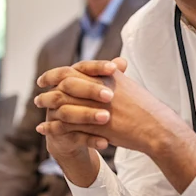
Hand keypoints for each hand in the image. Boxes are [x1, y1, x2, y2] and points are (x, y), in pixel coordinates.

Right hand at [34, 60, 122, 156]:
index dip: (97, 67)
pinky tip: (105, 143)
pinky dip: (89, 140)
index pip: (81, 67)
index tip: (114, 69)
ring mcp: (54, 113)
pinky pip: (72, 136)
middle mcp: (58, 93)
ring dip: (88, 115)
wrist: (73, 136)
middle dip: (90, 90)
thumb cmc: (90, 107)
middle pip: (69, 86)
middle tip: (110, 96)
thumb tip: (122, 61)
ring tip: (106, 118)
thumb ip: (110, 77)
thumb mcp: (100, 91)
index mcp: (70, 78)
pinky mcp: (57, 134)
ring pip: (68, 112)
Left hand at [36, 58, 190, 155]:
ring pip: (63, 104)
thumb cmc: (145, 108)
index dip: (56, 74)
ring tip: (38, 110)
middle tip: (38, 97)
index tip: (45, 79)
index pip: (74, 69)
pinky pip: (67, 125)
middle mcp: (99, 88)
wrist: (156, 127)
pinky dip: (52, 127)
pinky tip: (44, 129)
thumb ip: (115, 76)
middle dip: (48, 90)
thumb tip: (113, 66)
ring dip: (47, 106)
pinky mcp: (95, 125)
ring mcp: (96, 106)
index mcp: (106, 76)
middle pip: (64, 84)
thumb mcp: (128, 86)